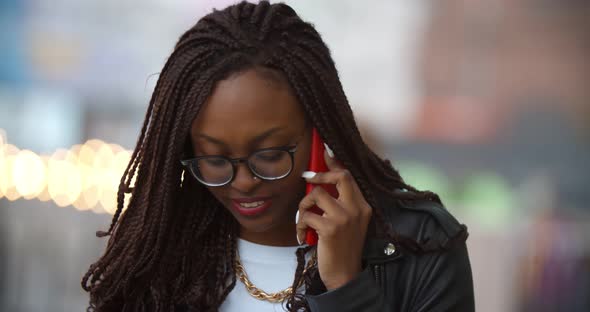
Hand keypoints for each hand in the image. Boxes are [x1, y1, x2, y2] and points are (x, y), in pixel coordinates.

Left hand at [296, 145, 372, 289]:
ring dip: (304, 206)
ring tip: (304, 220)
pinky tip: (303, 236)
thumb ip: (340, 204)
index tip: (325, 151)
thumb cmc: (342, 248)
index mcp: (363, 206)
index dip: (336, 163)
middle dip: (320, 174)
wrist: (344, 275)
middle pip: (339, 176)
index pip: (350, 177)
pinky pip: (306, 215)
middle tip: (308, 177)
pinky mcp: (330, 228)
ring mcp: (344, 218)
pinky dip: (300, 225)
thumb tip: (320, 184)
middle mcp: (356, 209)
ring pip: (316, 195)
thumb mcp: (348, 223)